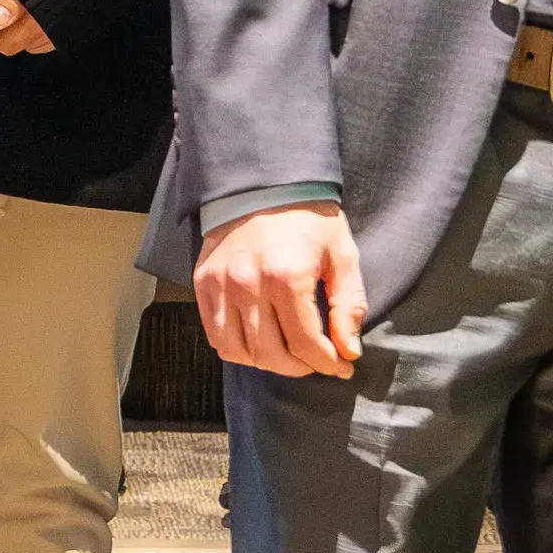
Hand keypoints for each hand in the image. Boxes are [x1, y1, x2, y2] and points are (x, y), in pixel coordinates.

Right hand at [195, 204, 369, 378]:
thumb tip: (348, 351)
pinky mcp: (203, 283)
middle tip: (316, 360)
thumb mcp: (342, 254)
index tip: (342, 365)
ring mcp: (221, 285)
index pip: (306, 344)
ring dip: (268, 363)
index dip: (328, 363)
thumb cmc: (308, 219)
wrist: (263, 184)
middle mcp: (249, 283)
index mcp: (288, 275)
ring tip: (288, 354)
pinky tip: (258, 341)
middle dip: (301, 368)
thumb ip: (348, 304)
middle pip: (271, 355)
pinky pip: (216, 336)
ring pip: (240, 352)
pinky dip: (238, 349)